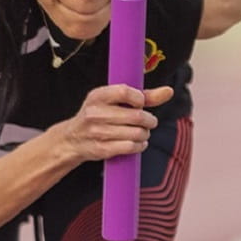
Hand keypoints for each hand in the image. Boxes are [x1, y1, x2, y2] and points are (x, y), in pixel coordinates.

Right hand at [57, 84, 173, 163]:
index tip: (141, 103)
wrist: (72, 139)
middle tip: (149, 122)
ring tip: (142, 133)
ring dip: (145, 134)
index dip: (139, 98)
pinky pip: (130, 147)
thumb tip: (168, 91)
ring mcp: (96, 132)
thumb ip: (143, 95)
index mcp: (98, 96)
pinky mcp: (101, 148)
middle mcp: (95, 113)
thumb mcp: (114, 101)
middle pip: (135, 116)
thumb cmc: (98, 116)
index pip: (124, 92)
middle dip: (149, 120)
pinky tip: (137, 143)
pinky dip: (139, 146)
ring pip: (135, 133)